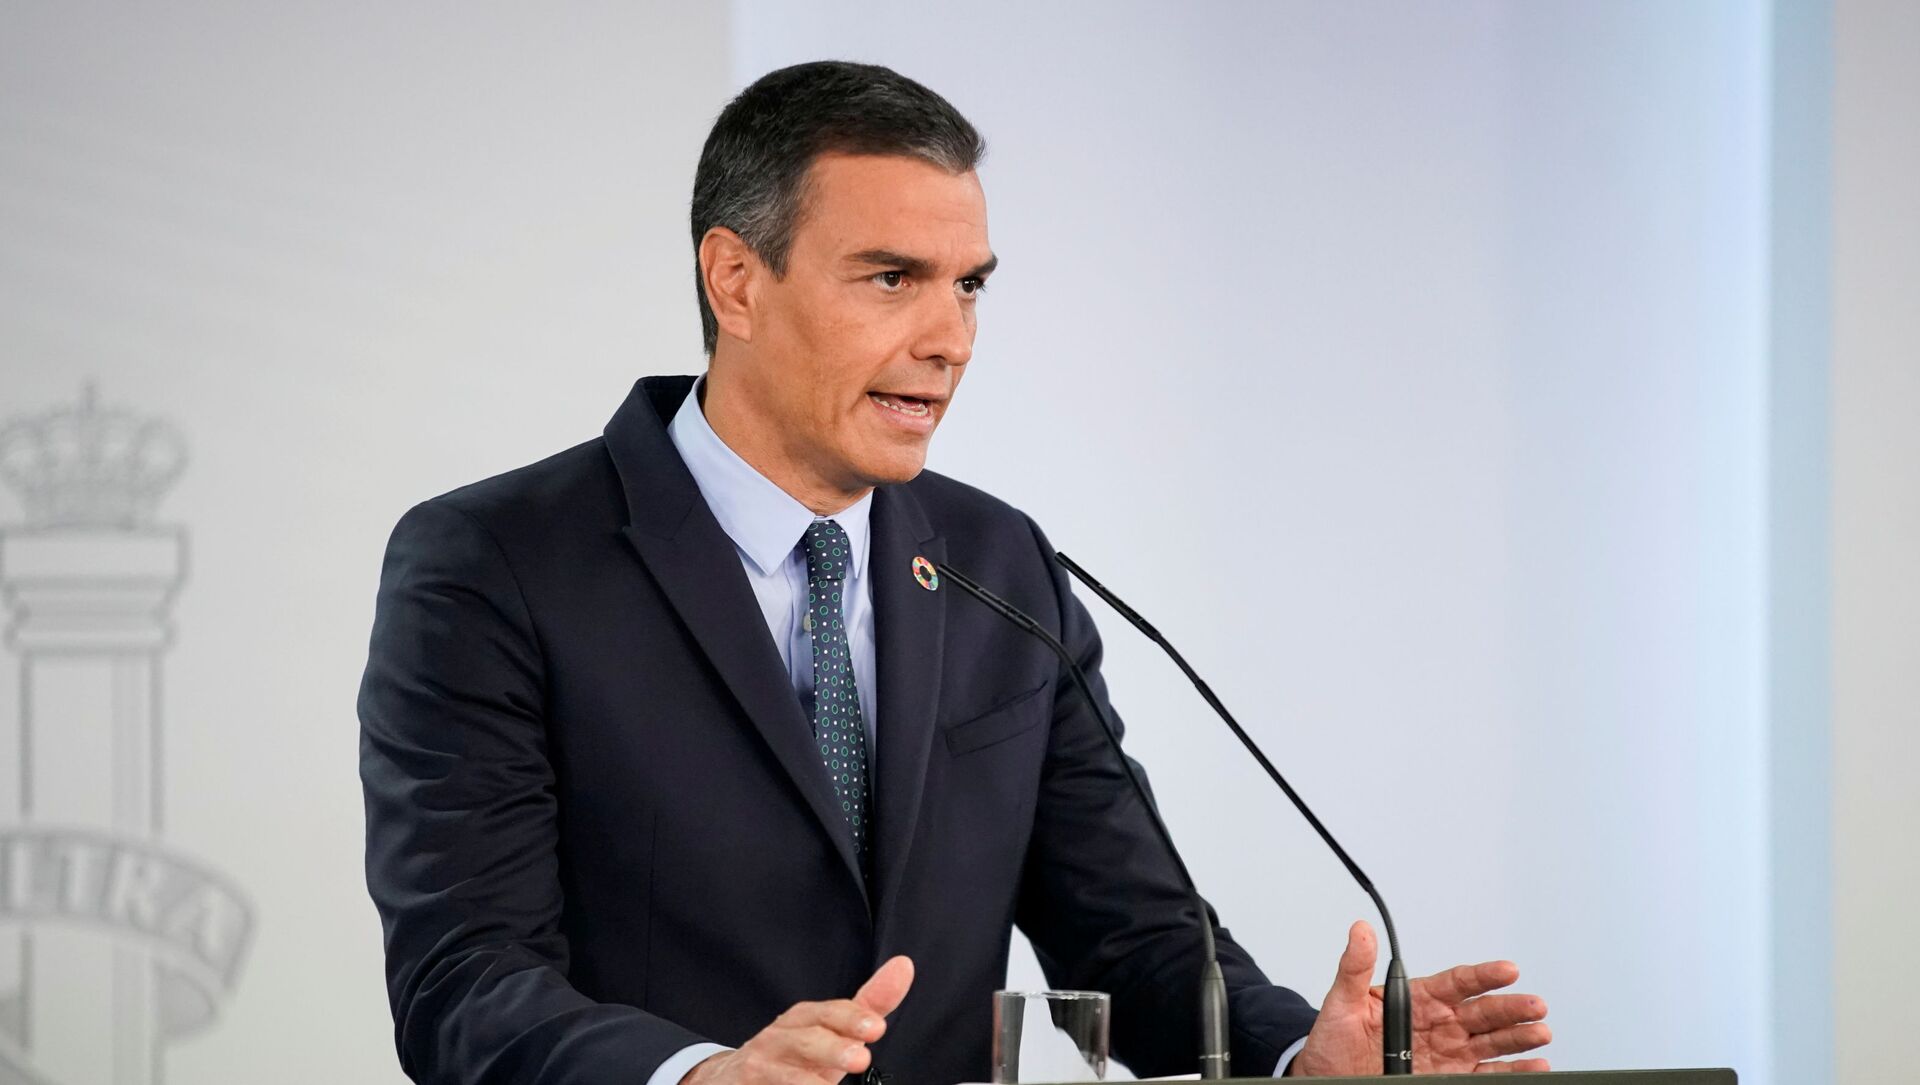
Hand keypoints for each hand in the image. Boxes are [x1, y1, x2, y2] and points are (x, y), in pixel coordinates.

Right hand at [683, 956, 913, 1084]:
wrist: (737, 1077)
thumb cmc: (796, 1053)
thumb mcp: (833, 1029)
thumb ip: (869, 1004)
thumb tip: (903, 967)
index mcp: (803, 1020)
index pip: (829, 1014)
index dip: (852, 1019)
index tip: (877, 1027)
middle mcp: (779, 1040)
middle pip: (806, 1041)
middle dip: (832, 1048)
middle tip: (860, 1058)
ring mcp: (760, 1067)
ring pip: (783, 1073)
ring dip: (807, 1081)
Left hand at [1289, 921, 1550, 1075]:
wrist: (1326, 1079)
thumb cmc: (1332, 1042)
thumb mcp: (1340, 1003)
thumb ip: (1354, 968)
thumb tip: (1360, 930)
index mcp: (1416, 1000)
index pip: (1457, 983)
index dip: (1483, 976)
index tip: (1507, 970)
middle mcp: (1438, 1024)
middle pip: (1482, 1013)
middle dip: (1510, 1008)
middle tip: (1534, 1005)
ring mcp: (1447, 1053)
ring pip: (1491, 1042)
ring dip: (1518, 1038)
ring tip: (1540, 1034)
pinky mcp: (1451, 1077)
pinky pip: (1486, 1072)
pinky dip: (1512, 1070)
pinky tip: (1532, 1066)